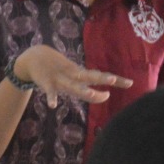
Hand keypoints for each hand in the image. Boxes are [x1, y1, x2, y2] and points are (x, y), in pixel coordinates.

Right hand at [11, 45, 132, 108]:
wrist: (33, 57)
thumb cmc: (56, 68)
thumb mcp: (72, 74)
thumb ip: (84, 84)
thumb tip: (99, 94)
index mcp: (79, 73)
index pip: (100, 76)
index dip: (115, 80)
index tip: (131, 83)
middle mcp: (72, 75)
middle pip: (90, 77)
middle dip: (102, 79)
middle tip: (115, 80)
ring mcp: (60, 78)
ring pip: (74, 85)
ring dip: (84, 90)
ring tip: (96, 95)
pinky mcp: (47, 83)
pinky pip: (50, 92)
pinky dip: (51, 98)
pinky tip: (53, 105)